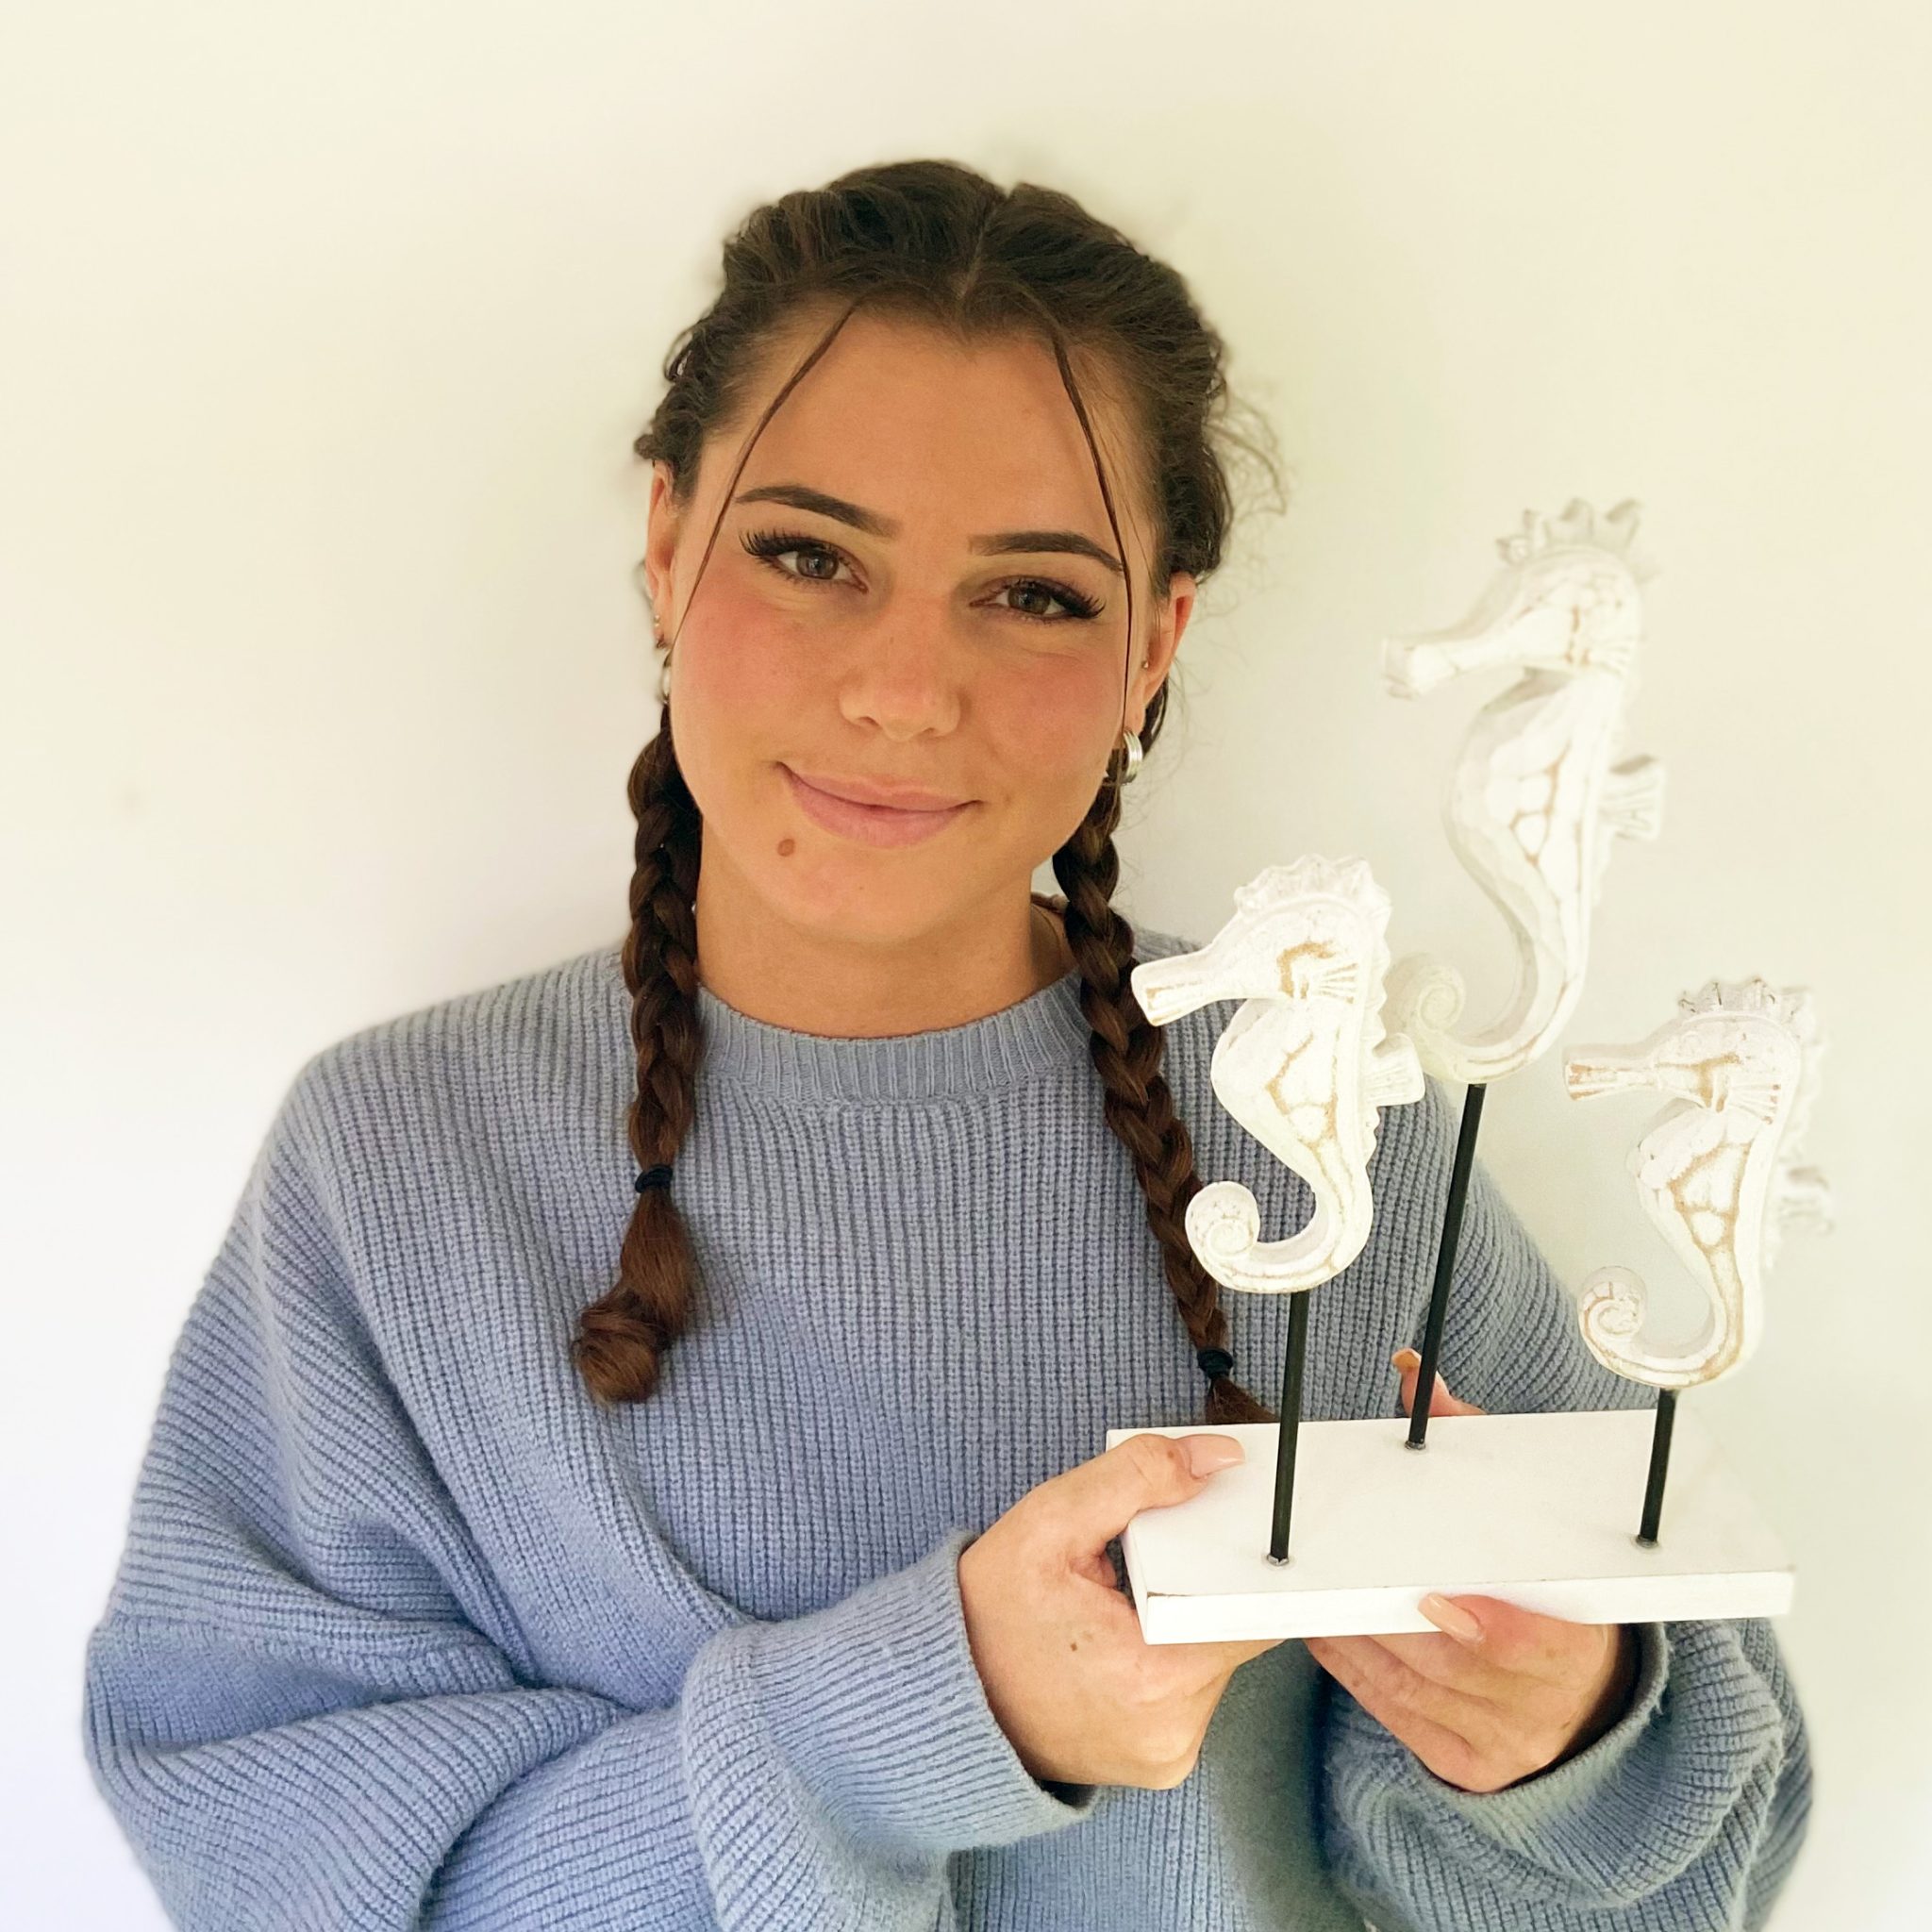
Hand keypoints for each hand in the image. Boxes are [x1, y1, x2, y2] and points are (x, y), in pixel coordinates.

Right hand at [959, 1432, 1285, 1789]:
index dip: (1238, 1565)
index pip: (1253, 1608)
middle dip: (1197, 1589)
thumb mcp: (1050, 1521)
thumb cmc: (989, 1613)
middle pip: (1236, 1631)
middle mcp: (1173, 1728)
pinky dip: (1168, 1660)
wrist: (948, 1694)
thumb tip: (1216, 1457)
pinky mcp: (1163, 1763)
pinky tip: (1120, 1644)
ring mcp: (1169, 1754)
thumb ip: (1139, 1476)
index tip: (1204, 1542)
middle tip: (1135, 1574)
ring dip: (1183, 1624)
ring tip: (1121, 1610)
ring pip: (1215, 1659)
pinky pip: (1193, 1693)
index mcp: (1154, 1674)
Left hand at [1300, 1349, 1642, 1794]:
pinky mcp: (1463, 1764)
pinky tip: (1329, 1632)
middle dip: (1391, 1620)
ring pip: (1412, 1689)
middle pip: (1453, 1664)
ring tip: (1318, 1594)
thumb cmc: (1552, 1589)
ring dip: (1359, 1639)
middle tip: (1338, 1578)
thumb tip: (1417, 1378)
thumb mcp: (1536, 1520)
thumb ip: (1480, 1447)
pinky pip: (1395, 1714)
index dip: (1486, 1627)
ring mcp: (1502, 1741)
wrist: (1587, 1702)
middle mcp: (1542, 1703)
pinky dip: (1356, 1671)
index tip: (1435, 1597)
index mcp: (1576, 1643)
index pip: (1535, 1643)